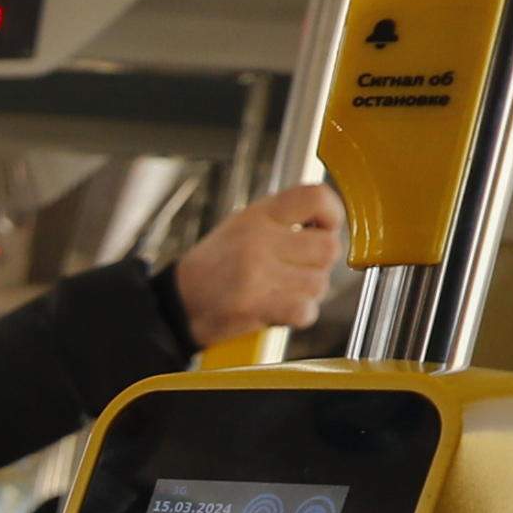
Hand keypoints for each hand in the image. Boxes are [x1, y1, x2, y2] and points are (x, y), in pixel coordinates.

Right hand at [172, 183, 347, 341]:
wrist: (179, 302)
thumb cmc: (216, 265)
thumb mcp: (245, 224)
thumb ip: (286, 219)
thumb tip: (330, 225)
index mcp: (259, 214)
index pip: (317, 197)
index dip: (333, 214)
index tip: (325, 228)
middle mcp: (259, 239)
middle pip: (328, 248)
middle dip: (319, 264)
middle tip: (297, 269)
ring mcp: (257, 273)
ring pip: (319, 283)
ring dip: (307, 292)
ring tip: (281, 290)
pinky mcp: (255, 305)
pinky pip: (305, 310)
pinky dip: (298, 314)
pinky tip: (279, 309)